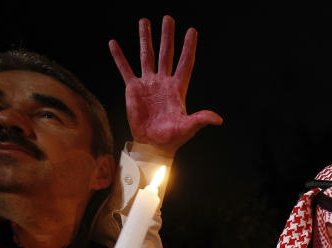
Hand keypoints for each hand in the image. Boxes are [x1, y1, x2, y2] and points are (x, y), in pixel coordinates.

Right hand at [109, 16, 222, 155]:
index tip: (192, 30)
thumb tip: (218, 119)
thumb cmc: (172, 137)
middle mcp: (163, 82)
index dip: (189, 48)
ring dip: (145, 39)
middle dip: (167, 36)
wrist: (152, 144)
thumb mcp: (188, 127)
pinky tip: (113, 43)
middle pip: (166, 54)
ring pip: (146, 56)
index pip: (185, 63)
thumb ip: (201, 119)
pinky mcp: (133, 89)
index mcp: (178, 88)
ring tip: (144, 21)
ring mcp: (148, 84)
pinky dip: (119, 57)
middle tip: (168, 18)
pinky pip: (125, 69)